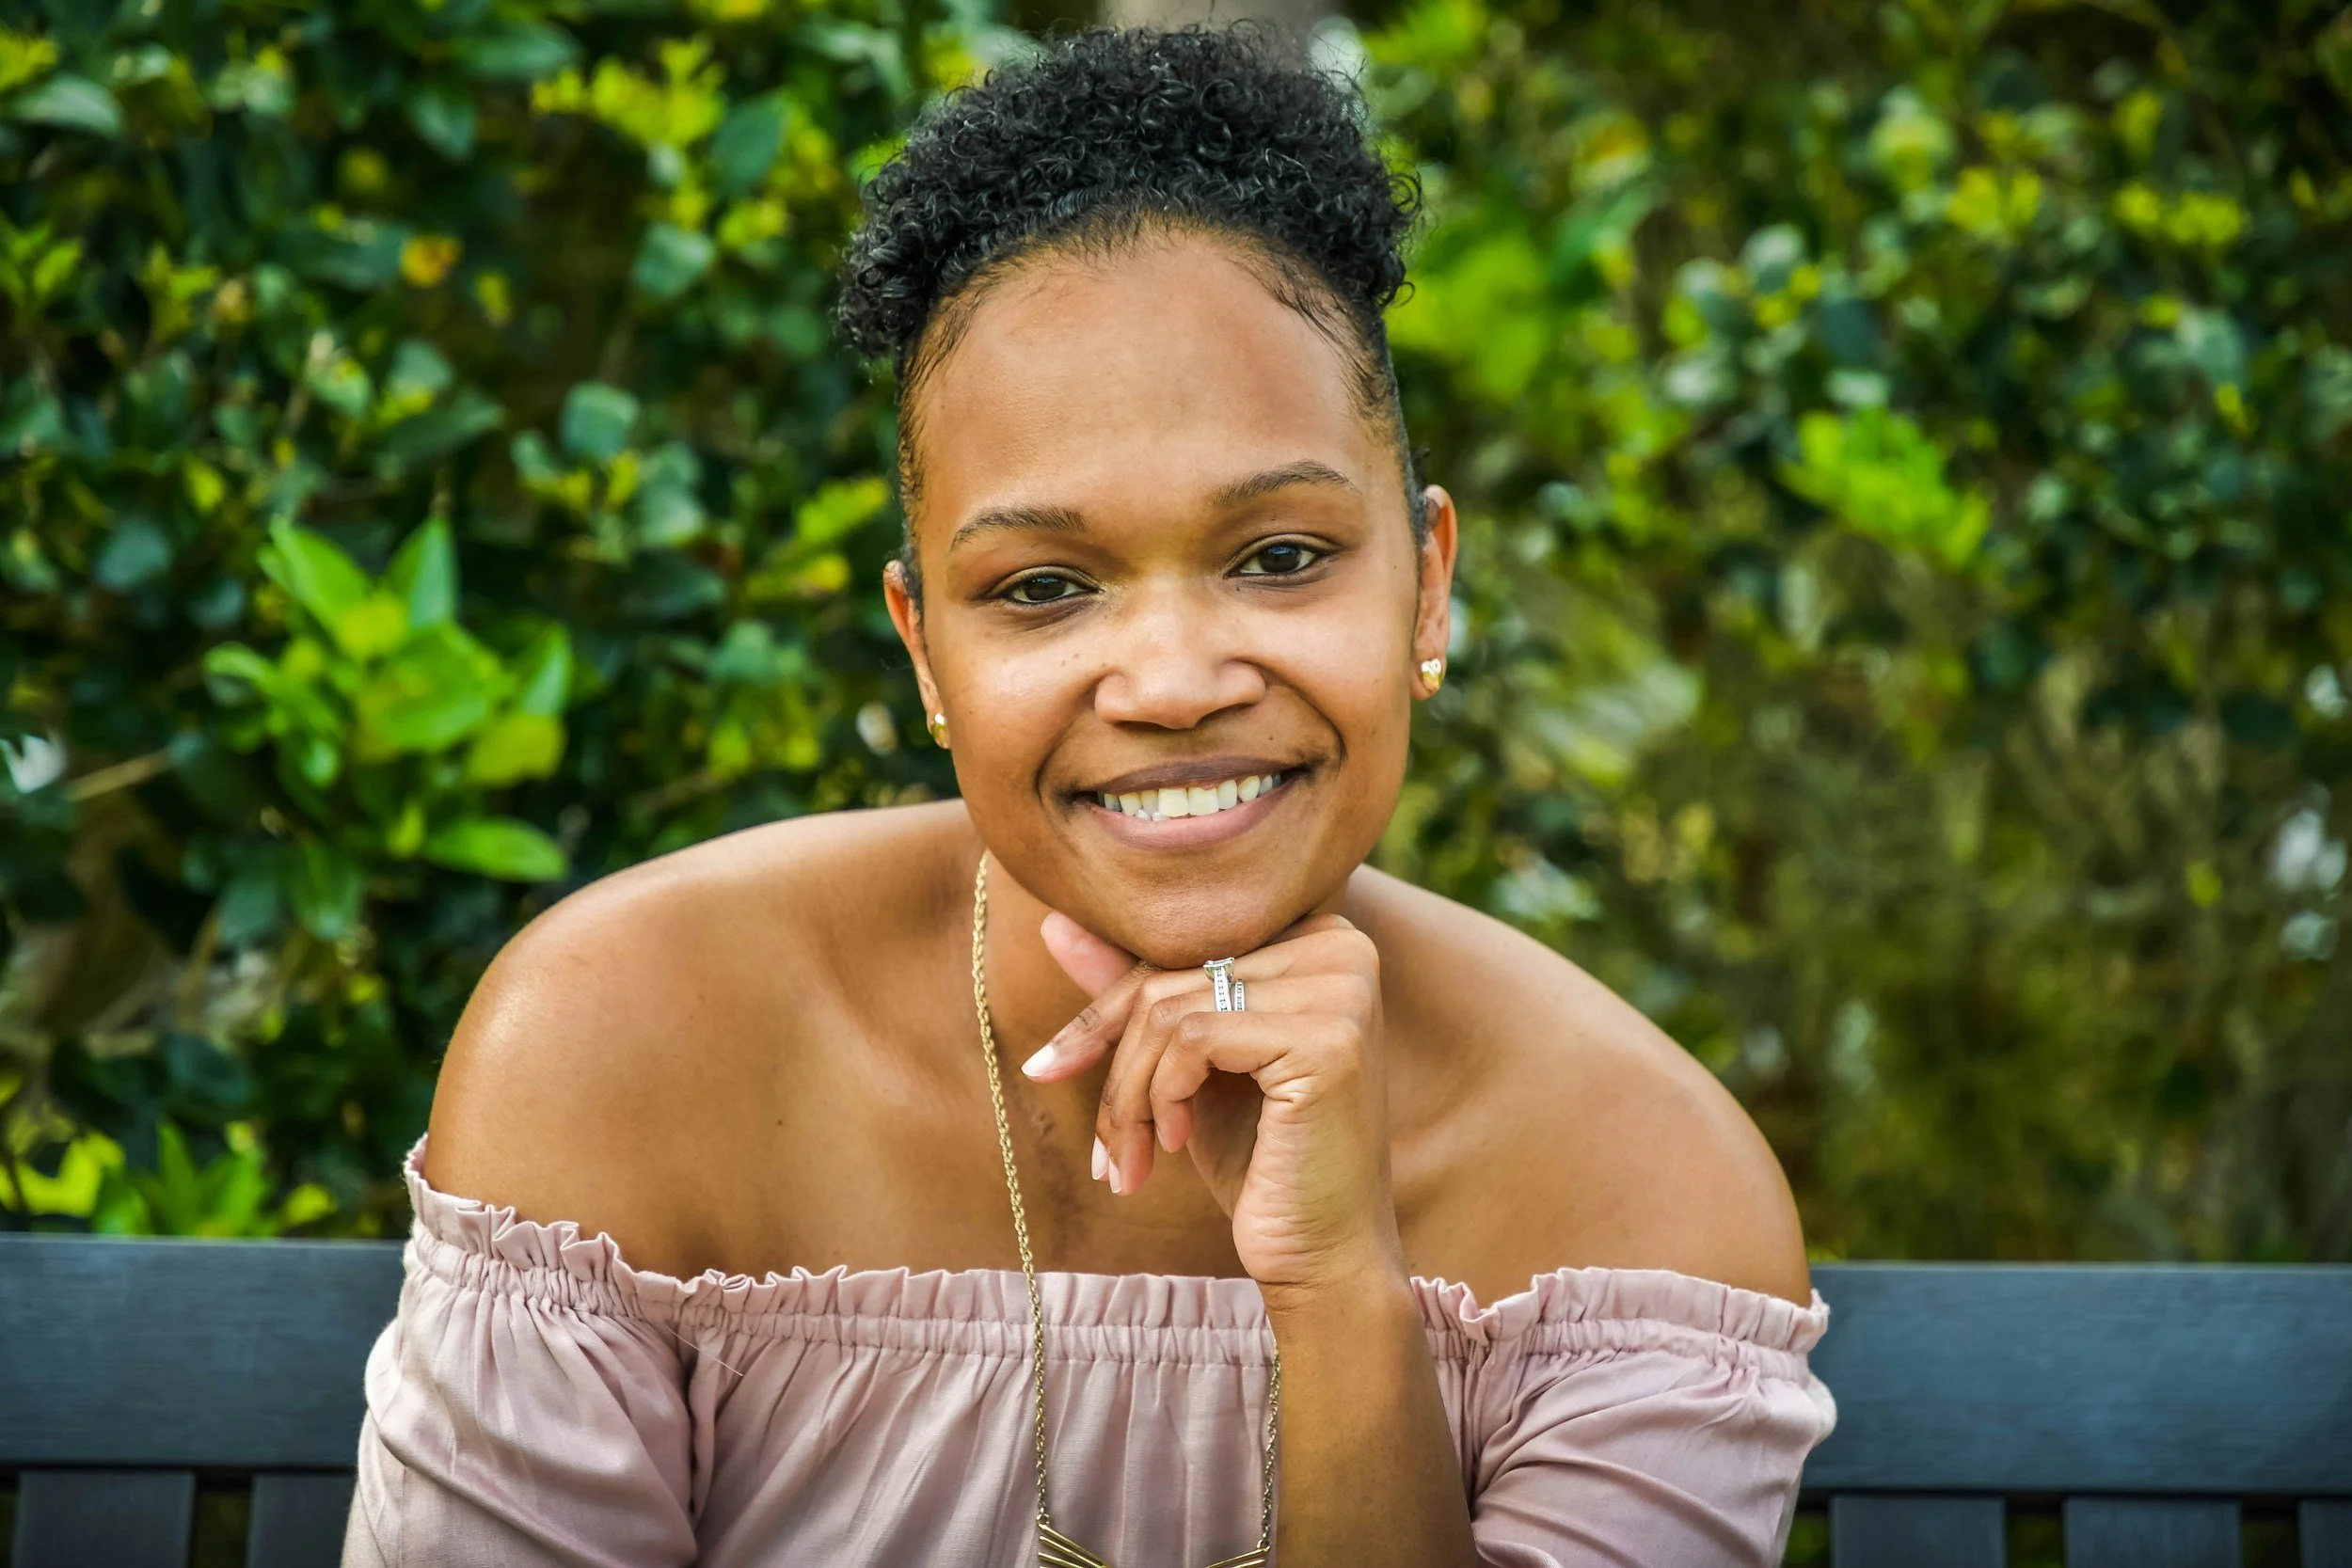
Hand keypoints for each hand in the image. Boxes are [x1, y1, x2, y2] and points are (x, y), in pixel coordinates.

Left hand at [1022, 912, 1403, 1297]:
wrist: (1323, 1256)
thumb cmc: (1260, 1161)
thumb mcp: (1188, 1069)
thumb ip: (1139, 993)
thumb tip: (1055, 923)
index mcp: (1317, 937)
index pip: (1181, 947)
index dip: (1109, 1011)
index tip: (1050, 1066)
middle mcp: (1341, 946)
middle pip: (1171, 975)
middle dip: (1116, 1066)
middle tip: (1102, 1151)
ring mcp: (1342, 988)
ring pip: (1170, 1009)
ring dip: (1129, 1097)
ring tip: (1128, 1161)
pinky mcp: (1328, 1037)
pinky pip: (1192, 1038)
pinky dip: (1162, 1097)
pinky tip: (1176, 1145)